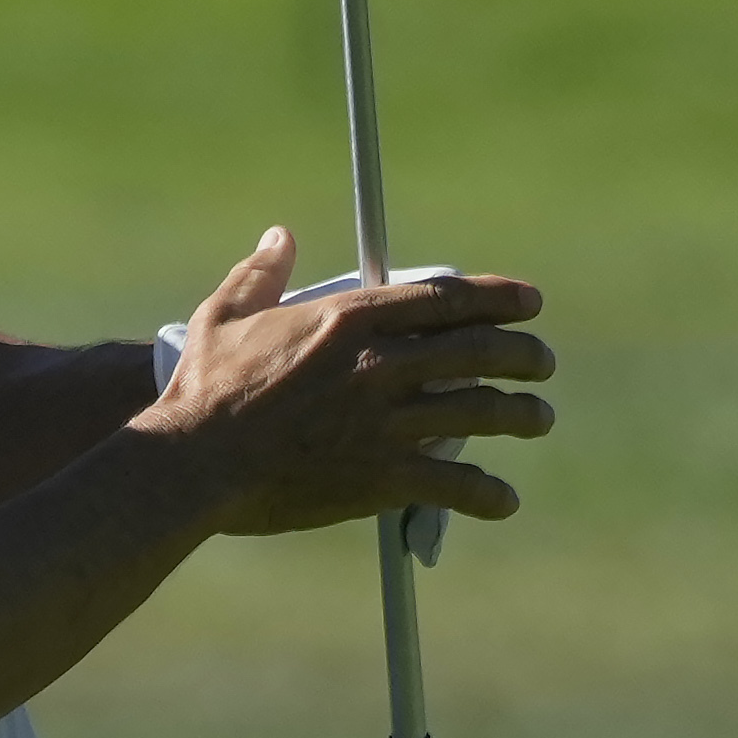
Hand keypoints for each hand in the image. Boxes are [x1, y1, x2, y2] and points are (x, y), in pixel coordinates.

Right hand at [141, 228, 555, 536]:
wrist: (194, 463)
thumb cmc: (203, 389)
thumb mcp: (226, 316)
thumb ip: (260, 273)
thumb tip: (279, 236)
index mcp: (351, 318)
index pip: (448, 299)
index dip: (499, 299)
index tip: (530, 303)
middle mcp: (381, 364)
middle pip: (479, 351)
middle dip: (524, 355)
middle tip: (543, 363)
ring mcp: (386, 421)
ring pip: (479, 413)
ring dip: (520, 416)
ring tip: (539, 419)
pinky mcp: (382, 476)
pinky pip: (454, 484)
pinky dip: (487, 493)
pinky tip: (504, 501)